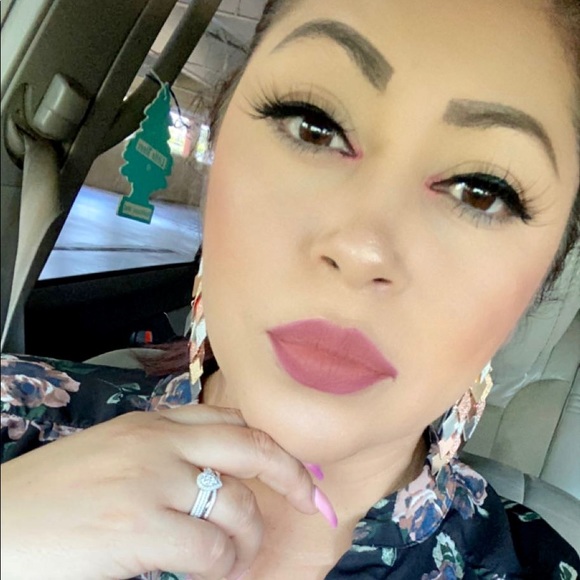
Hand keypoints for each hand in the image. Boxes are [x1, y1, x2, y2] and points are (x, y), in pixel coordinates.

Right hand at [1, 405, 318, 579]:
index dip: (270, 442)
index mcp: (150, 423)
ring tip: (236, 558)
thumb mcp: (113, 455)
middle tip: (311, 500)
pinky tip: (212, 573)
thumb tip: (211, 474)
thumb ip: (161, 453)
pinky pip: (211, 548)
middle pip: (250, 445)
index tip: (295, 466)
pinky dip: (222, 565)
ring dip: (248, 539)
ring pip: (236, 505)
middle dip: (291, 473)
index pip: (229, 419)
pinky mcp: (138, 527)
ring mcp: (150, 481)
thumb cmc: (51, 497)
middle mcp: (156, 442)